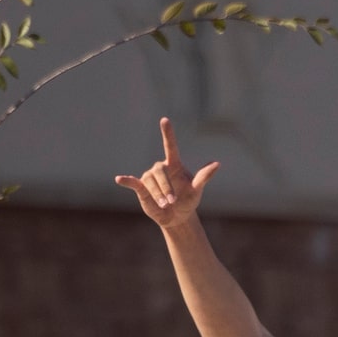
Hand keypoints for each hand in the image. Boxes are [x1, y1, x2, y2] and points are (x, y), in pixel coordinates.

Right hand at [116, 117, 219, 232]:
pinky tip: (120, 179)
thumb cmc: (188, 200)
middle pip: (159, 171)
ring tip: (165, 205)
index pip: (170, 146)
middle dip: (165, 187)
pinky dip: (126, 181)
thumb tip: (217, 164)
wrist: (177, 217)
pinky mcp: (141, 188)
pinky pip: (133, 182)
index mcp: (175, 165)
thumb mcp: (197, 190)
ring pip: (149, 181)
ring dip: (157, 193)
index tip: (165, 120)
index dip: (168, 133)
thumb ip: (204, 176)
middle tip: (172, 201)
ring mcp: (150, 178)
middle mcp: (161, 168)